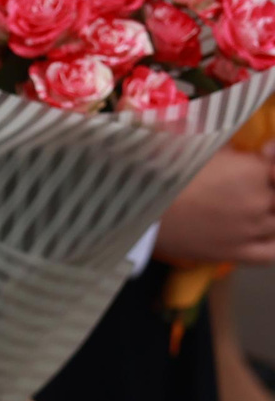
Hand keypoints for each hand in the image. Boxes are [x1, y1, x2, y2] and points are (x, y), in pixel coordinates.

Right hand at [155, 145, 274, 265]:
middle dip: (268, 186)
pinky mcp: (236, 252)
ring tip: (250, 206)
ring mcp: (250, 229)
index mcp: (253, 171)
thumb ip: (235, 146)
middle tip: (246, 184)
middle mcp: (258, 201)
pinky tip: (265, 234)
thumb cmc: (166, 172)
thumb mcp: (202, 148)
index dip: (270, 159)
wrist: (139, 209)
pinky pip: (272, 253)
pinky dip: (274, 243)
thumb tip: (264, 148)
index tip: (263, 154)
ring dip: (269, 212)